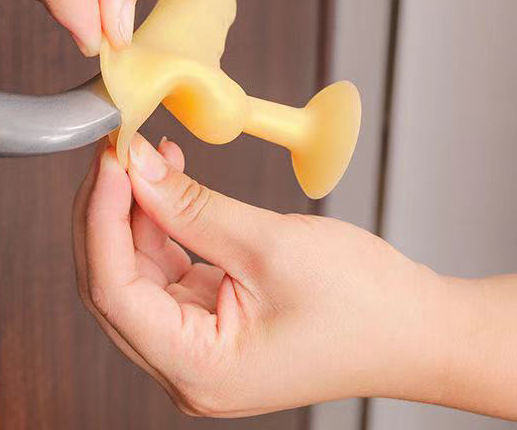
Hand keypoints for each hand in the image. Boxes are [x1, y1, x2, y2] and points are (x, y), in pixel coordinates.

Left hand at [74, 135, 454, 416]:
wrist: (418, 328)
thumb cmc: (365, 304)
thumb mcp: (268, 244)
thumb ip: (192, 207)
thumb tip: (138, 167)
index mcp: (197, 367)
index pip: (114, 288)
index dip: (101, 218)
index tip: (110, 161)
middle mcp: (187, 364)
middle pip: (115, 280)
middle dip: (110, 210)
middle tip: (119, 151)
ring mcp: (197, 343)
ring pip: (136, 270)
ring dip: (135, 210)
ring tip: (149, 156)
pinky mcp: (210, 318)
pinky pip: (166, 267)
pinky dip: (163, 222)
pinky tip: (169, 181)